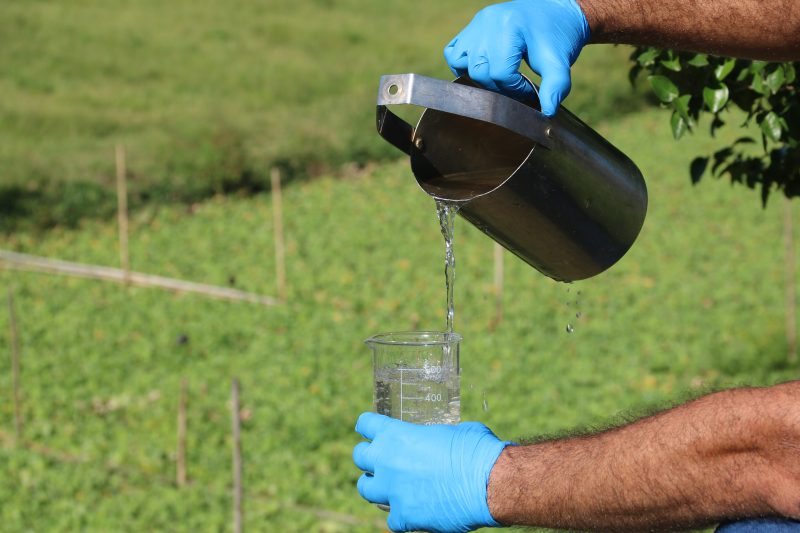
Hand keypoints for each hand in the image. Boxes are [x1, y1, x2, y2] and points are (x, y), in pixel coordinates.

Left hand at [353, 412, 510, 532]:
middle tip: (379, 460)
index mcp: (397, 434)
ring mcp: (393, 491)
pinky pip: (392, 518)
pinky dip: (401, 515)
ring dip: (377, 486)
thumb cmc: (477, 450)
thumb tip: (438, 440)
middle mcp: (388, 461)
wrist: (490, 483)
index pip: (366, 424)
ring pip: (366, 489)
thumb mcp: (453, 431)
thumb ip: (433, 436)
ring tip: (389, 487)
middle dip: (368, 457)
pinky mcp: (404, 517)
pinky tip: (413, 511)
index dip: (368, 426)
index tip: (370, 430)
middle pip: (359, 456)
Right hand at [444, 0, 589, 115]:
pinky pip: (453, 52)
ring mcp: (476, 24)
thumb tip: (546, 113)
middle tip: (515, 87)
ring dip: (478, 77)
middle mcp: (487, 23)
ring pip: (460, 62)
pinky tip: (482, 70)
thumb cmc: (558, 36)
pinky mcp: (471, 28)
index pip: (500, 73)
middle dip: (497, 87)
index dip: (515, 89)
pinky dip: (462, 65)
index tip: (528, 90)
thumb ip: (555, 87)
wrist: (556, 11)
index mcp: (509, 27)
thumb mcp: (559, 62)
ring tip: (498, 79)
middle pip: (479, 71)